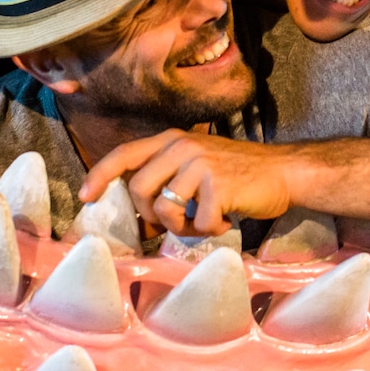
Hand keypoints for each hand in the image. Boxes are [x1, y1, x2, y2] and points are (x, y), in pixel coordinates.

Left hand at [79, 130, 296, 235]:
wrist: (284, 172)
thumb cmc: (239, 175)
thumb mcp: (197, 164)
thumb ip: (168, 177)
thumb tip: (142, 216)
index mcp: (173, 140)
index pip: (125, 153)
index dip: (100, 175)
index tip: (85, 197)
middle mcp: (183, 146)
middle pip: (139, 188)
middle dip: (151, 216)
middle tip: (175, 224)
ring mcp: (201, 163)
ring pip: (165, 209)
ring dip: (182, 228)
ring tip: (204, 223)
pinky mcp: (219, 184)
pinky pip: (198, 222)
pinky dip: (210, 230)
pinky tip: (226, 219)